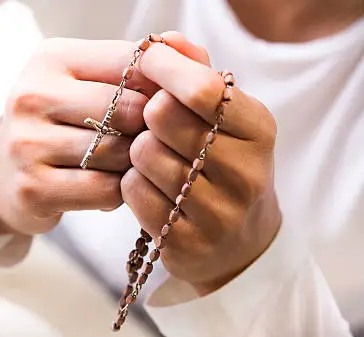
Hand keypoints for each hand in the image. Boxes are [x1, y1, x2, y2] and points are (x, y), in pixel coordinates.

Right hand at [0, 38, 158, 235]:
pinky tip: (110, 186)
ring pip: (118, 153)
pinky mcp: (32, 188)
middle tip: (151, 141)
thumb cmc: (57, 123)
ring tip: (127, 165)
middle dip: (149, 130)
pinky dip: (119, 192)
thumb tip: (187, 48)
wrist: (3, 173)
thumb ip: (135, 66)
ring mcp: (27, 144)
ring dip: (134, 164)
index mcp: (51, 59)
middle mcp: (32, 96)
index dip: (161, 86)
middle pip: (127, 110)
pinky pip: (104, 190)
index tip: (167, 105)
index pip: (130, 62)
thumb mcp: (84, 83)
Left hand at [121, 32, 280, 294]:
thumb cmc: (224, 165)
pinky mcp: (186, 242)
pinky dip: (131, 183)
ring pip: (143, 155)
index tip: (145, 62)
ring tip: (154, 158)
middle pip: (164, 117)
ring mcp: (217, 213)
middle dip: (148, 113)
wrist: (241, 241)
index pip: (202, 89)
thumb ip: (197, 73)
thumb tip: (166, 41)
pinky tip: (149, 186)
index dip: (163, 69)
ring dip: (137, 151)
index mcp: (258, 130)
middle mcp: (245, 173)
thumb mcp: (225, 117)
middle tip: (155, 123)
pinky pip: (133, 192)